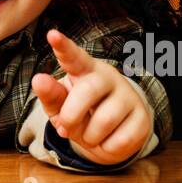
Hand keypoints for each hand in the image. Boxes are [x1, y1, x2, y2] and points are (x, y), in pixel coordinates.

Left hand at [30, 29, 151, 166]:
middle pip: (88, 91)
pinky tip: (109, 140)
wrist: (112, 134)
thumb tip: (38, 79)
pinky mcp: (143, 117)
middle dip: (71, 116)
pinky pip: (121, 139)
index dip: (63, 47)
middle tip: (66, 127)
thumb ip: (51, 94)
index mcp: (84, 70)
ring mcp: (128, 95)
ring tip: (91, 134)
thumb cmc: (82, 114)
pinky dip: (108, 148)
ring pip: (104, 120)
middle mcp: (109, 77)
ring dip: (90, 136)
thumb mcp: (62, 107)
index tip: (52, 34)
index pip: (74, 57)